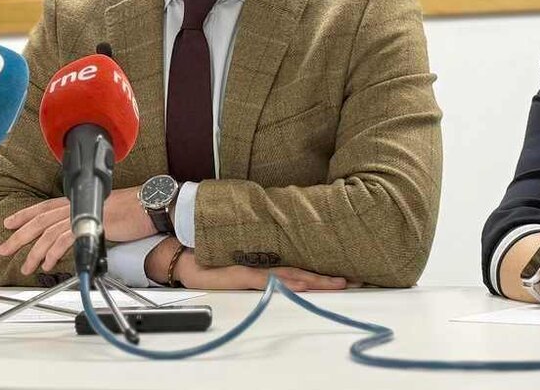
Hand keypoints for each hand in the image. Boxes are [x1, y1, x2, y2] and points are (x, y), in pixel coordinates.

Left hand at [0, 186, 156, 273]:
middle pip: (39, 220)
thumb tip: (75, 238)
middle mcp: (75, 206)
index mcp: (77, 202)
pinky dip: (52, 253)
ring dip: (34, 252)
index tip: (9, 223)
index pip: (44, 207)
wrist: (147, 207)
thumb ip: (86, 223)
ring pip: (47, 233)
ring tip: (26, 267)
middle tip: (4, 249)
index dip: (25, 214)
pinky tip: (47, 264)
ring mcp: (81, 215)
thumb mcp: (103, 216)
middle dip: (19, 236)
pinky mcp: (87, 226)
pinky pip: (63, 241)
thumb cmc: (132, 212)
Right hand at [173, 250, 351, 291]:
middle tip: (356, 279)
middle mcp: (266, 262)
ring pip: (293, 275)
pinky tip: (304, 285)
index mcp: (268, 260)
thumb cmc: (211, 259)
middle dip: (330, 277)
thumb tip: (285, 267)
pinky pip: (270, 280)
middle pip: (305, 270)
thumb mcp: (240, 262)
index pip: (302, 266)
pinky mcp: (243, 275)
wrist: (183, 255)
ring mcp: (256, 268)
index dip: (325, 271)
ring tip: (340, 283)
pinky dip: (288, 282)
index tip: (347, 274)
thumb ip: (261, 264)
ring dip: (318, 280)